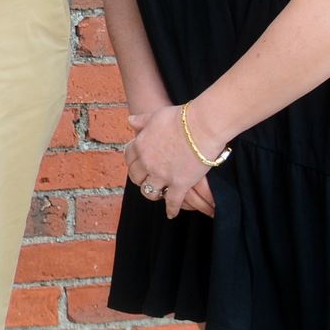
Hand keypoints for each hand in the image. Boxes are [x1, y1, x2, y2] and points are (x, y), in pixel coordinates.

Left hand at [123, 103, 216, 219]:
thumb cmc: (180, 118)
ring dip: (152, 194)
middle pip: (136, 177)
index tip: (136, 164)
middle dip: (140, 180)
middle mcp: (147, 163)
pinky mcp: (179, 185)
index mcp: (140, 145)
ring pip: (150, 192)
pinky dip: (171, 209)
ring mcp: (162, 176)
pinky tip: (171, 213)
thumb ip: (142, 121)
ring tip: (157, 195)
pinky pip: (172, 202)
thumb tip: (130, 121)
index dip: (132, 162)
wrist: (201, 126)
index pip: (128, 158)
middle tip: (145, 181)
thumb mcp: (155, 116)